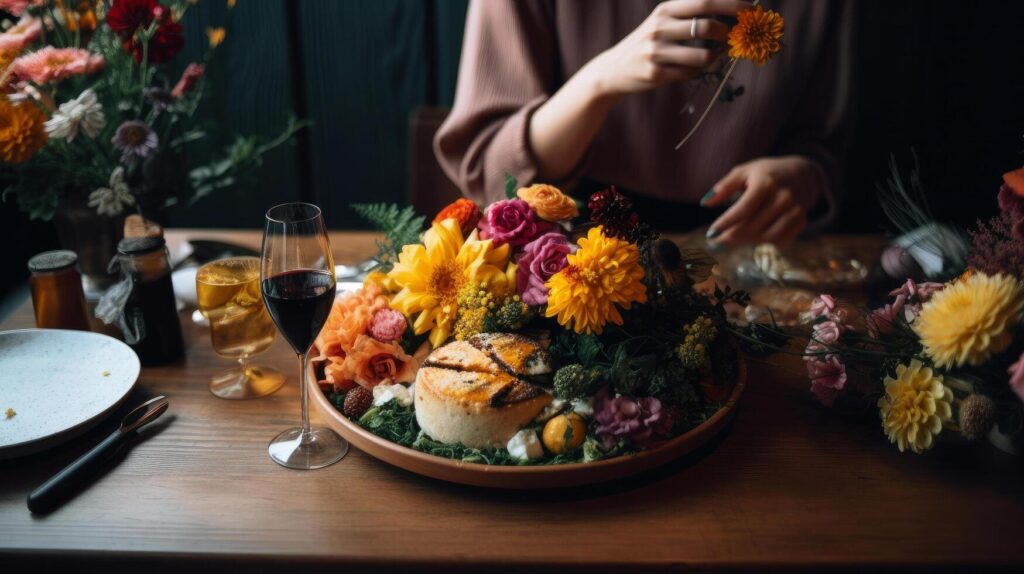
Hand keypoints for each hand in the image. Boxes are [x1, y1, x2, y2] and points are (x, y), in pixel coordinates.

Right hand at [584, 0, 750, 96]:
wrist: (613, 69)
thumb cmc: (646, 43)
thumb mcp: (662, 21)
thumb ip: (689, 15)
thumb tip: (729, 14)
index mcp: (664, 10)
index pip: (704, 2)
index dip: (731, 5)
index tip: (750, 8)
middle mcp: (658, 28)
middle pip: (705, 26)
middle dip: (726, 33)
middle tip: (733, 37)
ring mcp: (655, 52)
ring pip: (702, 56)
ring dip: (715, 57)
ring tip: (714, 56)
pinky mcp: (655, 74)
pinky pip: (690, 74)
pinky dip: (699, 71)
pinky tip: (695, 68)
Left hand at [703, 156, 823, 245]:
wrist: (803, 173)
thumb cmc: (767, 173)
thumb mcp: (744, 172)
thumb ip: (724, 186)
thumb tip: (705, 203)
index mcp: (766, 182)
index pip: (743, 209)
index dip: (726, 223)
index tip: (711, 234)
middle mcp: (783, 197)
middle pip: (753, 226)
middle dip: (732, 236)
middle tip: (718, 239)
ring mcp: (794, 209)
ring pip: (767, 237)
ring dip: (748, 241)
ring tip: (736, 237)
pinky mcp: (801, 220)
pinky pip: (781, 240)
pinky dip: (766, 242)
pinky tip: (756, 236)